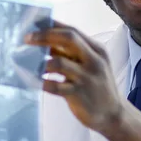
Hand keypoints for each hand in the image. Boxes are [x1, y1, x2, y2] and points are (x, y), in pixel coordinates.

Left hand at [25, 21, 124, 135]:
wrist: (112, 114)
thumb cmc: (97, 86)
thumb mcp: (91, 65)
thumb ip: (72, 53)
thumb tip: (45, 40)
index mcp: (97, 50)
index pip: (72, 30)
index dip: (51, 26)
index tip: (33, 26)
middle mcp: (94, 61)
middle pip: (68, 38)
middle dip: (45, 36)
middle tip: (27, 39)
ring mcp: (87, 78)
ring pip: (58, 62)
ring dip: (40, 62)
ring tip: (28, 63)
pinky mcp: (78, 95)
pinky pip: (54, 85)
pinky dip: (41, 82)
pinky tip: (35, 81)